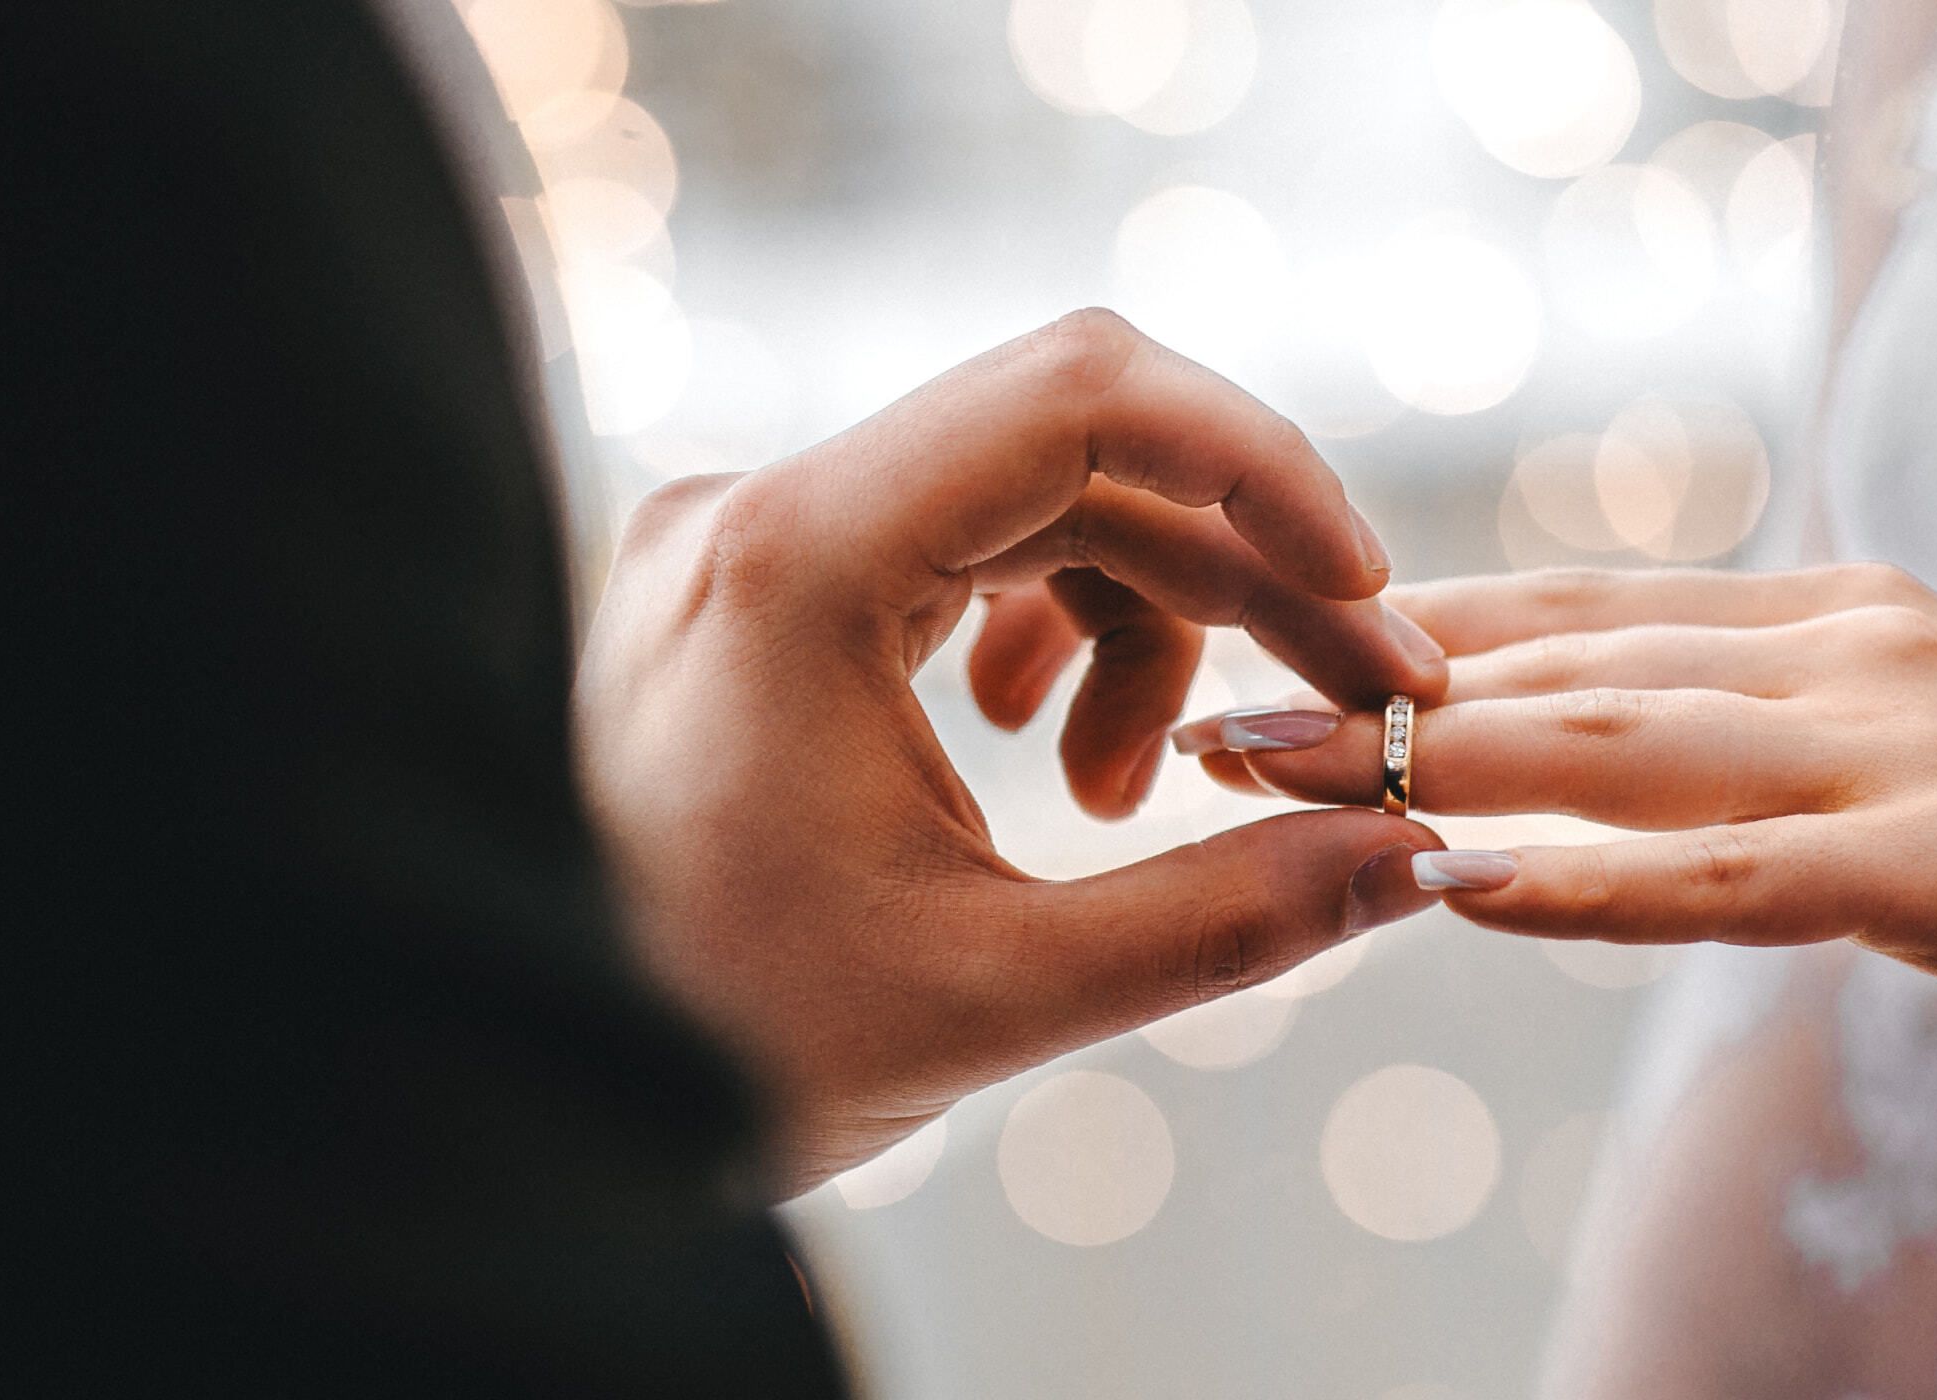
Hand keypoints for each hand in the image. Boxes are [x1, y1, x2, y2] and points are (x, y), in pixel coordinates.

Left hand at [576, 311, 1450, 1194]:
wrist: (516, 1096)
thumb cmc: (715, 1046)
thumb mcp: (998, 991)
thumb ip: (1233, 914)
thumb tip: (1420, 854)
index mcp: (798, 561)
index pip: (1083, 395)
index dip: (1259, 469)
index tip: (1363, 591)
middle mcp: (758, 510)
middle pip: (1074, 452)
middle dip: (1232, 574)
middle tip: (1350, 710)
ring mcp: (745, 541)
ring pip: (1025, 503)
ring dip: (1138, 626)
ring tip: (1126, 800)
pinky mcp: (750, 590)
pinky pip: (951, 552)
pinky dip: (1046, 637)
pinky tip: (1046, 766)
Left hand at [1176, 564, 1936, 1149]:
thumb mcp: (1897, 774)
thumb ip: (1755, 746)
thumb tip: (1581, 754)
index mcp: (1835, 616)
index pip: (1579, 610)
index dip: (1408, 631)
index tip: (1254, 651)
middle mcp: (1860, 647)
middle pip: (1567, 661)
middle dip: (1371, 688)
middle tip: (1206, 718)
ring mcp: (1912, 743)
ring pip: (1623, 746)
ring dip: (1429, 762)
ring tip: (1277, 782)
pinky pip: (1739, 879)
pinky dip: (1593, 883)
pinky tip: (1465, 881)